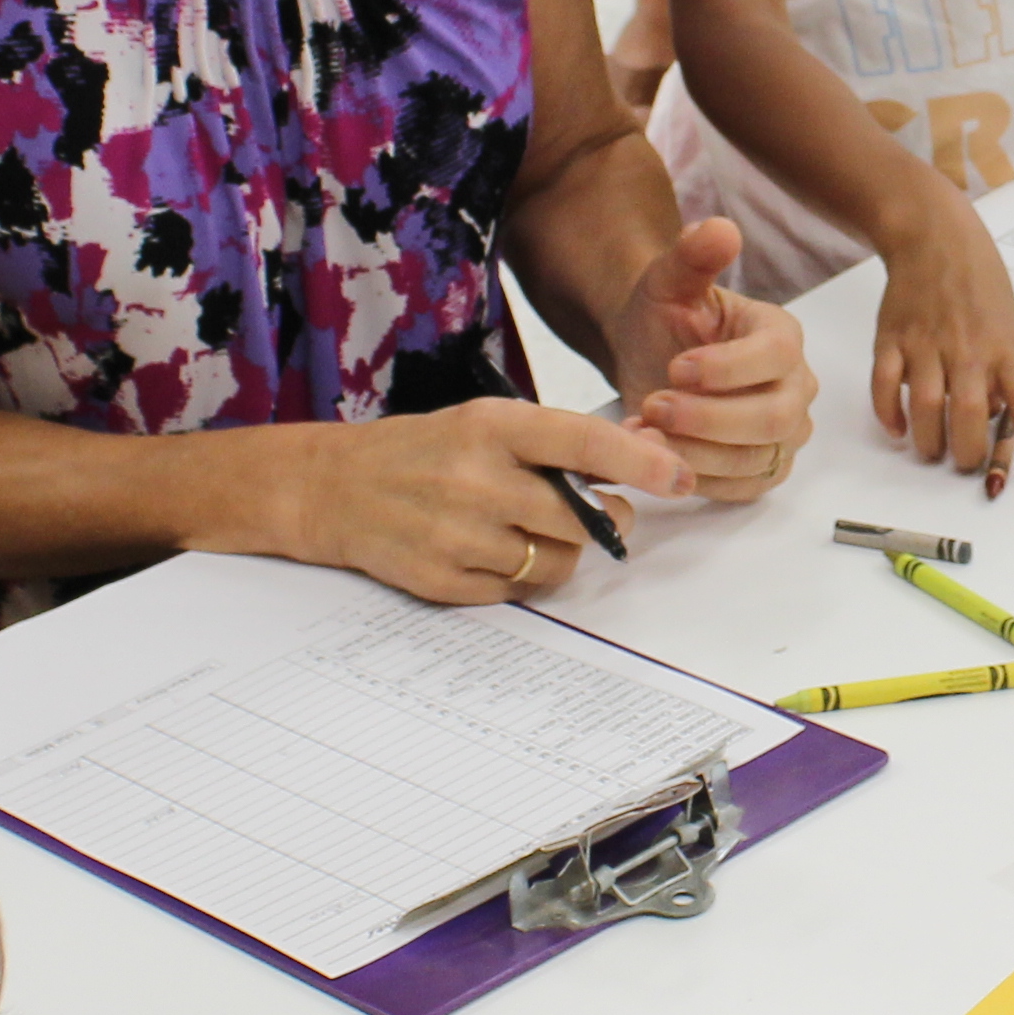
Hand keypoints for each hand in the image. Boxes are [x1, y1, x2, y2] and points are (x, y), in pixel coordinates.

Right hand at [316, 399, 685, 604]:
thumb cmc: (422, 452)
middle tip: (598, 513)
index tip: (679, 476)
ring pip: (556, 561)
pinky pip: (519, 590)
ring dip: (560, 551)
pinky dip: (521, 575)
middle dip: (604, 519)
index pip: (584, 442)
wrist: (334, 488)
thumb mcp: (483, 424)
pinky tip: (491, 550)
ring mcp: (458, 535)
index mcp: (491, 427)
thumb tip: (632, 469)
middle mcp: (476, 479)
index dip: (640, 463)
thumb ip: (551, 445)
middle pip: (581, 517)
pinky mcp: (444, 581)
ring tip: (526, 528)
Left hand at [608, 217, 817, 504]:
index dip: (728, 369)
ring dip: (694, 451)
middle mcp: (796, 386)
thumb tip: (720, 229)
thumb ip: (693, 255)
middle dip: (708, 418)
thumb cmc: (664, 319)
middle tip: (652, 405)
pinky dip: (697, 477)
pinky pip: (742, 488)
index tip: (676, 369)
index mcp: (782, 335)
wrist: (648, 358)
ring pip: (756, 459)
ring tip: (643, 432)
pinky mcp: (764, 470)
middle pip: (775, 417)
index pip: (778, 356)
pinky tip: (658, 456)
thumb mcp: (668, 282)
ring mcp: (785, 434)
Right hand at [868, 205, 1013, 481]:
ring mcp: (926, 345)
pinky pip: (886, 388)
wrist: (934, 240)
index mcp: (1005, 348)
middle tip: (965, 464)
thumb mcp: (1009, 326)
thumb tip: (996, 419)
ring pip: (927, 410)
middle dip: (969, 455)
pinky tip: (899, 428)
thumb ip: (1005, 372)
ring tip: (933, 451)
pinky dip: (890, 416)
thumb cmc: (980, 285)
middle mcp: (968, 350)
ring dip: (930, 443)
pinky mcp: (891, 340)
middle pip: (970, 418)